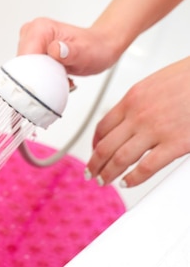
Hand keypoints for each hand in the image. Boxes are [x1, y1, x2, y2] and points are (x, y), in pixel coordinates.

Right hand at [18, 17, 121, 75]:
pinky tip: (54, 76)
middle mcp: (31, 33)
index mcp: (39, 29)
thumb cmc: (94, 48)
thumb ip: (71, 52)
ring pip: (22, 71)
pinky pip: (27, 72)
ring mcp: (29, 43)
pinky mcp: (31, 53)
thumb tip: (55, 50)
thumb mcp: (86, 52)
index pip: (23, 59)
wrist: (100, 47)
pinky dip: (39, 79)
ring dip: (38, 80)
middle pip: (20, 67)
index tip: (45, 84)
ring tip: (58, 76)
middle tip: (57, 78)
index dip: (31, 75)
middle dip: (35, 79)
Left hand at [86, 56, 189, 187]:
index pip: (103, 126)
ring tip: (104, 181)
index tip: (94, 152)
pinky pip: (146, 167)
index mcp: (133, 98)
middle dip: (95, 163)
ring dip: (108, 174)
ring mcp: (155, 130)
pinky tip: (127, 183)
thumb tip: (133, 117)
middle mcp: (138, 115)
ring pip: (120, 159)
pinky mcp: (175, 143)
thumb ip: (141, 102)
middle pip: (105, 146)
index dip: (95, 144)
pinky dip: (133, 179)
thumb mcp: (155, 83)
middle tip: (91, 173)